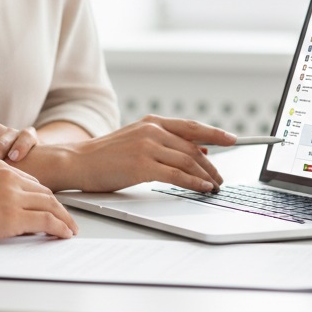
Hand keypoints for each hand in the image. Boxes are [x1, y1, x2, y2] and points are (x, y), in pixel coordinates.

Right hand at [0, 158, 77, 246]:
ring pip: (50, 205)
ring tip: (70, 228)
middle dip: (58, 206)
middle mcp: (7, 178)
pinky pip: (46, 221)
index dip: (42, 196)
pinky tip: (64, 234)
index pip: (28, 182)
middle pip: (43, 192)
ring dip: (64, 218)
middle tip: (67, 218)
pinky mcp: (12, 216)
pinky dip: (59, 227)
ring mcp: (11, 196)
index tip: (49, 205)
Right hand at [54, 115, 237, 192]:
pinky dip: (194, 183)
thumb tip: (198, 150)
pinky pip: (177, 175)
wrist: (78, 162)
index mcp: (151, 123)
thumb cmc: (106, 156)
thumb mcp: (137, 141)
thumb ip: (165, 143)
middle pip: (193, 147)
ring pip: (188, 161)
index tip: (233, 139)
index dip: (215, 133)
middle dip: (212, 164)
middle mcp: (151, 131)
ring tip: (214, 186)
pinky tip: (202, 188)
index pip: (192, 126)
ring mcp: (147, 147)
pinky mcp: (142, 166)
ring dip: (206, 175)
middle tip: (221, 177)